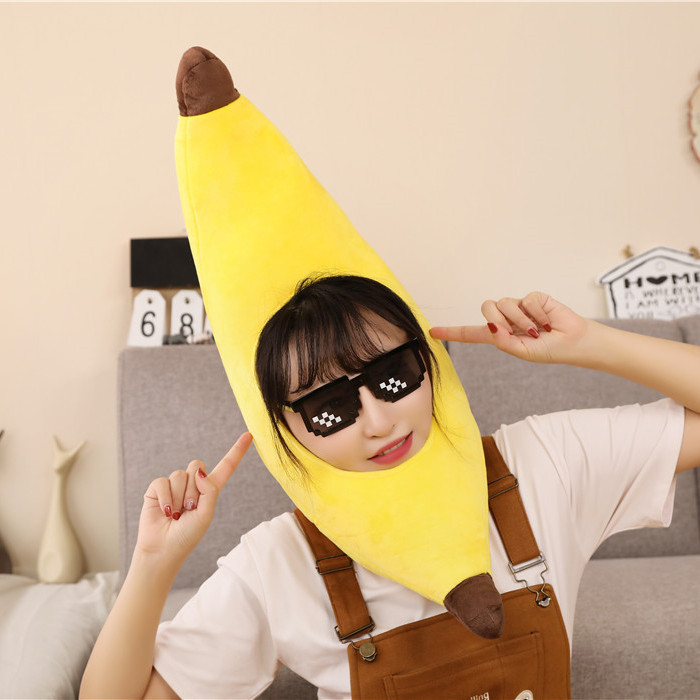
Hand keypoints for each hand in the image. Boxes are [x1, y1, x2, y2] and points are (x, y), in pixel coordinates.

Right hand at [135, 432, 253, 566]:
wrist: (163, 550)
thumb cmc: (187, 536)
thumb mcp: (206, 515)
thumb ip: (209, 490)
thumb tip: (198, 471)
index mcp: (209, 490)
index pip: (225, 467)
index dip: (236, 451)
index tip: (249, 435)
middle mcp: (193, 484)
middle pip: (197, 465)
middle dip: (193, 489)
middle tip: (188, 509)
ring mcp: (174, 485)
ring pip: (180, 474)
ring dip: (179, 497)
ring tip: (176, 514)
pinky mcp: (158, 489)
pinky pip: (163, 482)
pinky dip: (166, 498)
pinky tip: (166, 512)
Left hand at [430, 291, 592, 365]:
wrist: (574, 342)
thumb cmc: (549, 350)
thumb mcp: (523, 351)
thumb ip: (504, 341)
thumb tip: (491, 326)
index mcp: (499, 335)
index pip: (471, 333)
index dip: (452, 332)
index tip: (433, 332)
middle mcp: (506, 320)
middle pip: (487, 308)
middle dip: (499, 319)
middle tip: (518, 331)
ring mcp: (519, 308)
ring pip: (505, 303)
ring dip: (523, 320)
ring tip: (538, 330)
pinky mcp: (533, 298)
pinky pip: (526, 299)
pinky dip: (537, 313)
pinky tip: (547, 321)